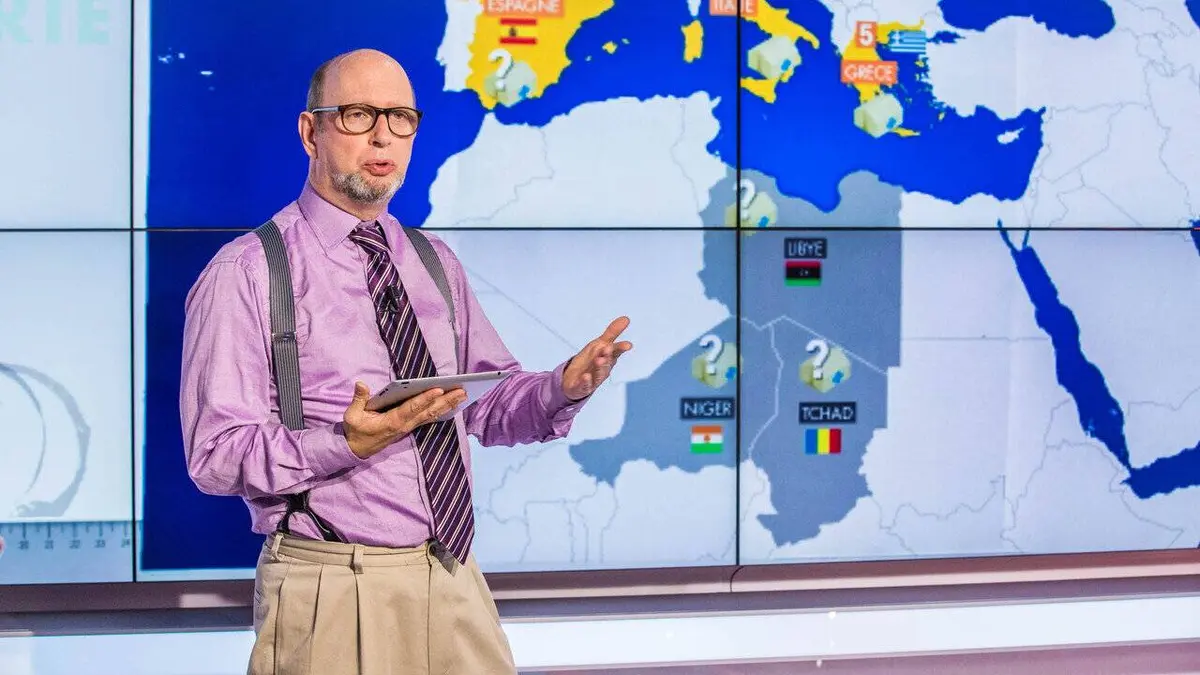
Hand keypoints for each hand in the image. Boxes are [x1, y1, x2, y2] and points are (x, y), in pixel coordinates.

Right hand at [342, 381, 466, 458]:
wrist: (357, 449)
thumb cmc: (356, 430)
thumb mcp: (352, 416)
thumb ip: (359, 399)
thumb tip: (361, 384)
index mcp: (392, 421)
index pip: (412, 407)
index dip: (425, 398)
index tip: (439, 389)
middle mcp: (405, 424)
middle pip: (429, 411)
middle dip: (446, 400)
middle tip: (462, 391)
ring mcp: (409, 426)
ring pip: (432, 414)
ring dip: (448, 405)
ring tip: (462, 395)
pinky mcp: (410, 426)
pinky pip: (429, 417)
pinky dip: (441, 410)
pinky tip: (452, 404)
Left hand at [562, 316, 632, 400]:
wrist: (573, 381)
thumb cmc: (590, 361)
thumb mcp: (599, 345)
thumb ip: (612, 333)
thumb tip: (626, 318)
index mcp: (608, 358)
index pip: (615, 352)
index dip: (620, 348)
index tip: (628, 345)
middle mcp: (603, 369)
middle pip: (607, 362)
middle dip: (608, 356)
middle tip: (607, 348)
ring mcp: (593, 379)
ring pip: (598, 373)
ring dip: (599, 367)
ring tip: (599, 359)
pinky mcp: (582, 387)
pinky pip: (585, 385)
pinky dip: (586, 381)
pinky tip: (585, 376)